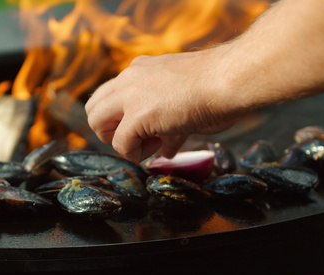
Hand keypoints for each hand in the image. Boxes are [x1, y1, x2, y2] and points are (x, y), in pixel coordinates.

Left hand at [85, 50, 238, 161]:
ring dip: (118, 141)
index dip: (122, 118)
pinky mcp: (137, 115)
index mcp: (139, 70)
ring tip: (150, 143)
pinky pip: (120, 144)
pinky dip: (136, 153)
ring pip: (96, 122)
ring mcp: (130, 94)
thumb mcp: (184, 104)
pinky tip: (160, 146)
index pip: (110, 96)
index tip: (147, 129)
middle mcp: (129, 78)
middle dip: (110, 130)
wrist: (229, 79)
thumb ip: (168, 127)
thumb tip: (166, 151)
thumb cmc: (216, 88)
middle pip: (93, 108)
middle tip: (139, 139)